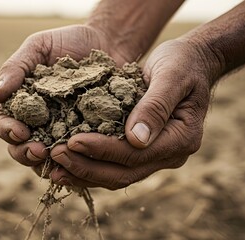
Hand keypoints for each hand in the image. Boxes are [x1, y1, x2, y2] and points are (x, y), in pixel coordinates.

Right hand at [0, 25, 132, 174]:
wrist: (108, 42)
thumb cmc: (69, 42)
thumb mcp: (39, 46)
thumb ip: (16, 67)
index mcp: (21, 103)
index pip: (3, 123)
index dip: (7, 130)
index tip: (20, 131)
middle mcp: (38, 122)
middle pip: (21, 148)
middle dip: (26, 153)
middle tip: (39, 151)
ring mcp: (62, 132)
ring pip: (47, 160)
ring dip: (49, 164)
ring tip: (59, 159)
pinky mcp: (86, 137)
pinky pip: (78, 157)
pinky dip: (76, 162)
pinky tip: (81, 161)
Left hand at [49, 39, 222, 189]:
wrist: (192, 63)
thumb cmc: (183, 63)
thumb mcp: (172, 76)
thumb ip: (156, 105)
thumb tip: (136, 138)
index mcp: (181, 139)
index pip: (135, 154)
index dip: (102, 150)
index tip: (72, 140)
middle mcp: (170, 155)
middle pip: (123, 173)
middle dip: (86, 166)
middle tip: (55, 155)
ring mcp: (156, 156)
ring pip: (116, 176)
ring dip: (83, 173)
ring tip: (53, 167)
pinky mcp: (143, 152)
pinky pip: (114, 166)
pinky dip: (89, 166)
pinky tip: (66, 163)